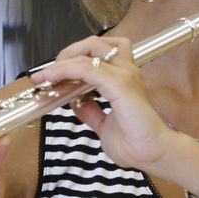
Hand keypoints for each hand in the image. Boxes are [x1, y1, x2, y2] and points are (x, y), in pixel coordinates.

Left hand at [28, 35, 176, 168]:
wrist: (152, 154)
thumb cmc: (135, 142)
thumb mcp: (103, 124)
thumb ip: (90, 111)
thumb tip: (75, 103)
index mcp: (124, 77)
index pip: (98, 53)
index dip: (72, 59)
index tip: (50, 76)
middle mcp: (126, 70)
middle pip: (94, 43)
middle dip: (67, 53)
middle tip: (49, 73)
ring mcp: (124, 75)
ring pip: (90, 50)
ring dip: (63, 61)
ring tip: (46, 75)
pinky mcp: (120, 84)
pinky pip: (87, 69)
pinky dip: (66, 71)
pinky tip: (52, 79)